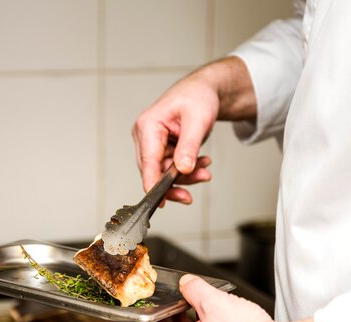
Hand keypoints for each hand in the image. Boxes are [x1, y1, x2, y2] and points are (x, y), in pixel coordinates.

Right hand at [132, 71, 218, 204]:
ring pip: (164, 173)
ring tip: (205, 170)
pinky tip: (201, 164)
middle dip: (177, 180)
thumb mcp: (198, 120)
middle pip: (154, 171)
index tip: (159, 201)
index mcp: (148, 125)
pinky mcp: (160, 149)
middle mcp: (145, 136)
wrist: (202, 91)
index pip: (148, 161)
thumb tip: (182, 169)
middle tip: (200, 180)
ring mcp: (152, 144)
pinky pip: (171, 168)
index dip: (153, 183)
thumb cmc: (197, 97)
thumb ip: (189, 146)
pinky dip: (187, 170)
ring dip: (186, 176)